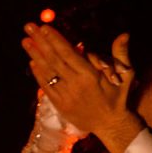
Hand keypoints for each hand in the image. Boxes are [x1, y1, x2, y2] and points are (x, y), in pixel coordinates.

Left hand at [22, 23, 139, 152]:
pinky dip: (39, 74)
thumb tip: (124, 34)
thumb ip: (121, 54)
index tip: (44, 27)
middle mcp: (76, 85)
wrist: (111, 125)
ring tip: (25, 41)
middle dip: (40, 42)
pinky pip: (47, 87)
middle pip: (54, 60)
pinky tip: (32, 62)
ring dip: (35, 55)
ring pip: (48, 72)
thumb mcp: (126, 75)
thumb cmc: (118, 97)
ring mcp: (66, 96)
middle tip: (29, 27)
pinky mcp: (61, 105)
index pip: (68, 53)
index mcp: (90, 76)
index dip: (55, 39)